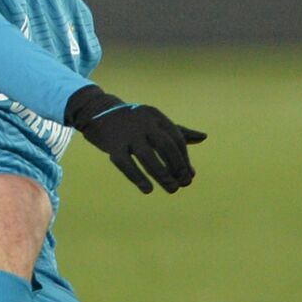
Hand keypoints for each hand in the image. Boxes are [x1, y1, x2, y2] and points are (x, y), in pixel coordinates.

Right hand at [65, 85, 206, 193]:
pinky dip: (138, 178)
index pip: (176, 139)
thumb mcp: (155, 121)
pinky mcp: (112, 145)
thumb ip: (178, 131)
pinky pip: (126, 164)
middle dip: (177, 167)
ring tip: (172, 189)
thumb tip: (204, 137)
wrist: (97, 112)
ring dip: (162, 175)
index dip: (184, 159)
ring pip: (148, 157)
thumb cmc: (132, 120)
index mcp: (156, 117)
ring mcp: (127, 134)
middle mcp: (143, 123)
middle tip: (184, 184)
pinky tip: (148, 190)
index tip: (189, 175)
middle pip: (166, 146)